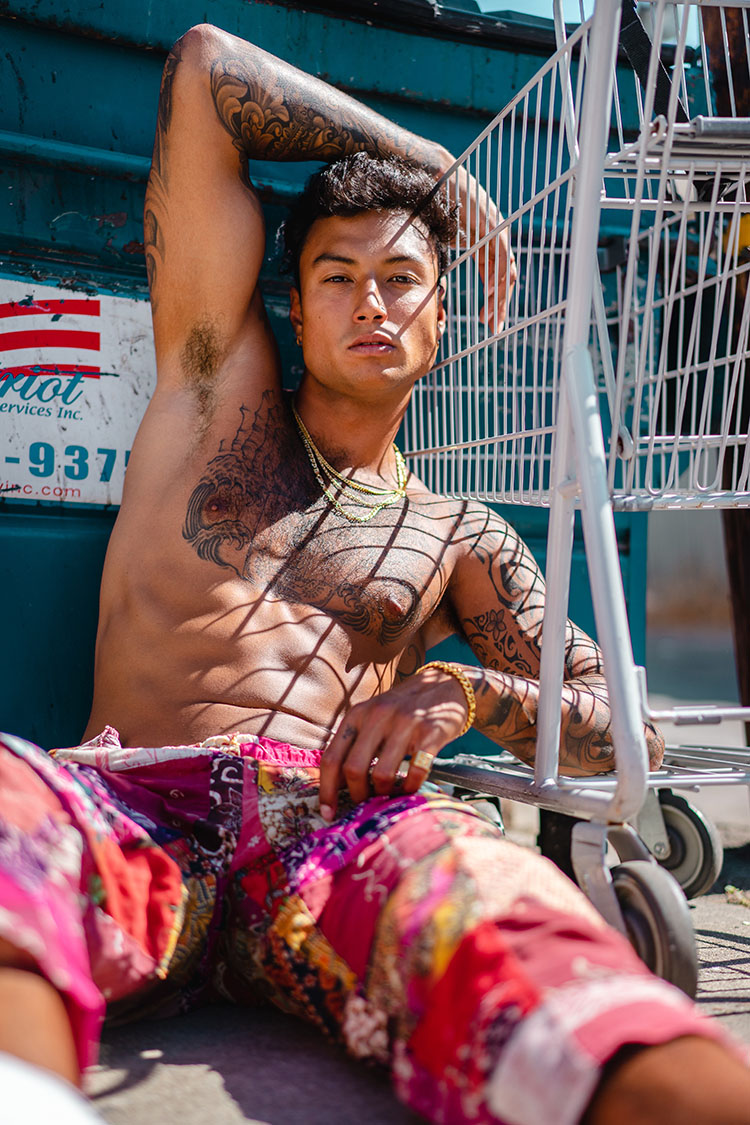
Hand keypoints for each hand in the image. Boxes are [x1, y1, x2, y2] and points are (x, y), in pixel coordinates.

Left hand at [318, 668, 470, 821]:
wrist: (446, 686)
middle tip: (366, 805)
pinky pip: (415, 772)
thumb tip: (336, 785)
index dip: (326, 790)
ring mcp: (405, 723)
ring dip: (384, 794)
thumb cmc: (404, 709)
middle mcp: (378, 716)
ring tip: (390, 795)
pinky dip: (410, 788)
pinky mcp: (430, 732)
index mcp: (358, 714)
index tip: (327, 813)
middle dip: (357, 796)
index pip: (332, 757)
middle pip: (353, 770)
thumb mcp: (374, 716)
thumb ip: (355, 744)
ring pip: (382, 775)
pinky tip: (410, 788)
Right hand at [449, 164, 516, 329]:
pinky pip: (501, 259)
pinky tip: (493, 295)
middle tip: (494, 326)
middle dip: (500, 304)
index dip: (493, 298)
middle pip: (505, 277)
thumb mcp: (444, 240)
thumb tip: (438, 280)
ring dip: (500, 297)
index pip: (495, 275)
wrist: (436, 177)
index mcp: (487, 243)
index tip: (486, 318)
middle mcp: (497, 238)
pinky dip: (498, 278)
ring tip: (492, 317)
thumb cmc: (435, 205)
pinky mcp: (495, 227)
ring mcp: (498, 232)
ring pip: (506, 271)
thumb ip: (451, 257)